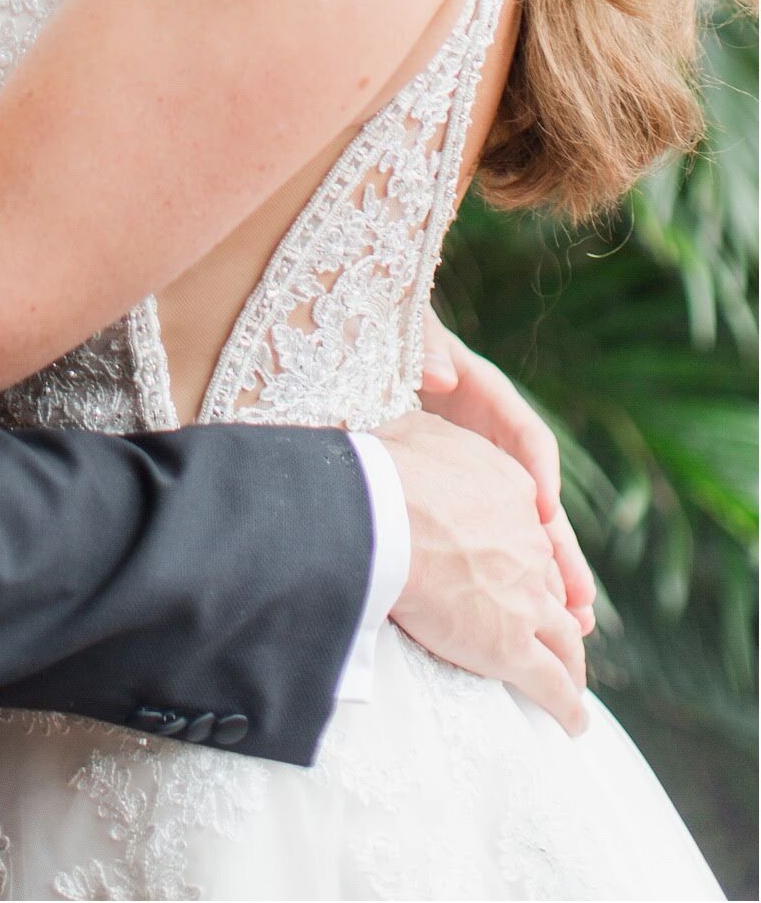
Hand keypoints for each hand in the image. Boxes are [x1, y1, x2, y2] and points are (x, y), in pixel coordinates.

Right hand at [377, 411, 589, 737]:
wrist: (383, 514)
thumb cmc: (385, 470)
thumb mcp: (417, 433)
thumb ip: (435, 444)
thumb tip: (420, 405)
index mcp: (511, 489)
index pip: (530, 530)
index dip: (530, 559)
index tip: (528, 577)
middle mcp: (531, 542)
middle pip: (551, 585)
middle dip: (557, 613)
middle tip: (560, 640)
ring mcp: (528, 595)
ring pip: (564, 638)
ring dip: (572, 666)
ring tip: (574, 691)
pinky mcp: (515, 644)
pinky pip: (553, 683)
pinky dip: (567, 707)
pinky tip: (573, 723)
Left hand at [420, 311, 594, 633]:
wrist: (372, 345)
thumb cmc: (397, 339)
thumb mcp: (414, 336)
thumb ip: (428, 348)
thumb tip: (441, 376)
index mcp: (488, 398)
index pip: (528, 437)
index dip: (541, 472)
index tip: (545, 508)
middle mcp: (495, 437)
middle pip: (537, 495)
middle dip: (560, 545)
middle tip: (582, 598)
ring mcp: (482, 465)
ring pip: (525, 522)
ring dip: (550, 569)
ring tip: (579, 619)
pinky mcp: (464, 487)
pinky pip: (497, 529)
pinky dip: (514, 565)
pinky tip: (529, 607)